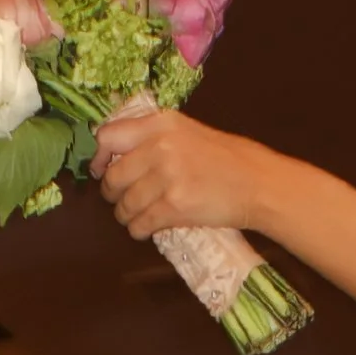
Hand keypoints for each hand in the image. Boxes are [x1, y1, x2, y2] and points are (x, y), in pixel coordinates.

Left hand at [94, 108, 273, 238]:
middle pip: (112, 177)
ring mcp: (167, 177)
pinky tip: (147, 228)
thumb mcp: (186, 133)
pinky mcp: (174, 206)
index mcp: (161, 123)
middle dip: (113, 194)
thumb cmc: (224, 159)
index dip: (98, 158)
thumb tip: (111, 155)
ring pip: (124, 205)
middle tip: (123, 199)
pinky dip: (138, 230)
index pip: (107, 136)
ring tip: (138, 215)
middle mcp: (160, 146)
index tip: (101, 171)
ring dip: (126, 215)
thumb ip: (151, 138)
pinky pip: (139, 224)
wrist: (257, 183)